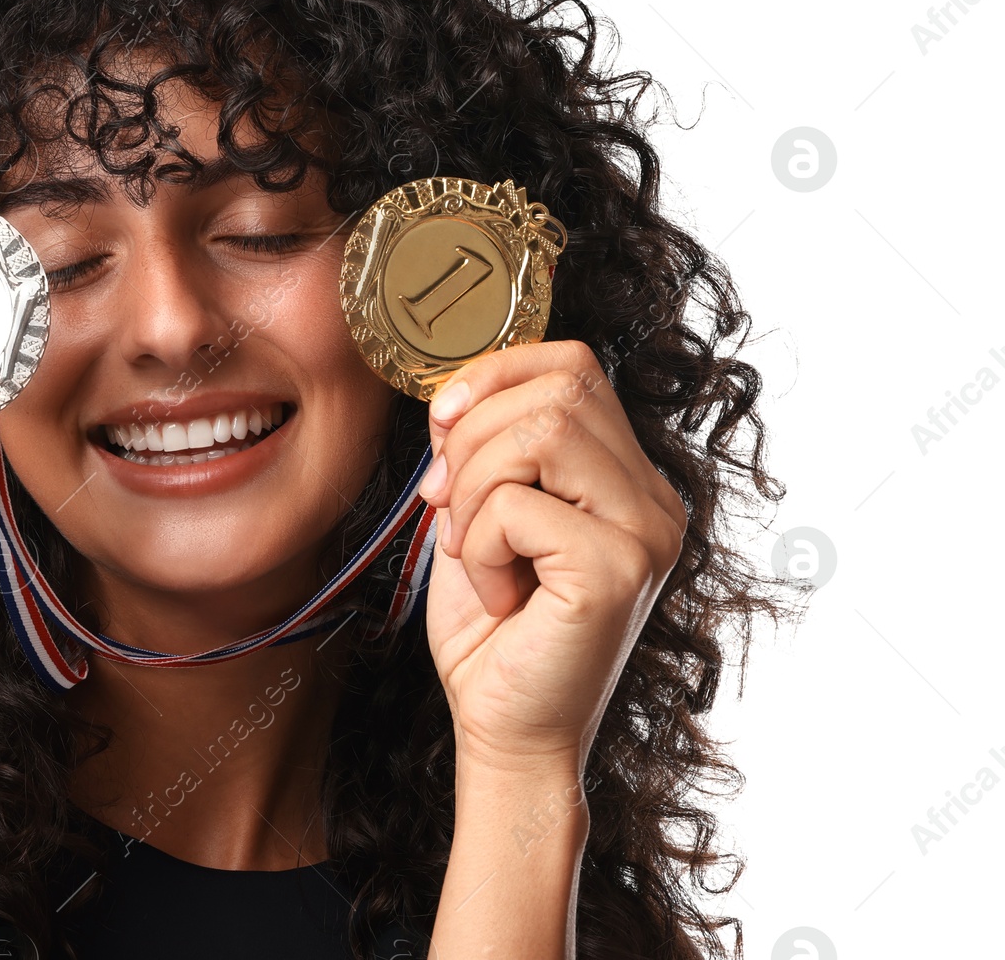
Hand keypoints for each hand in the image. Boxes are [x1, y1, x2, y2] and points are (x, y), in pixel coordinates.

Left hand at [416, 340, 686, 771]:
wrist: (505, 730)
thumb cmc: (492, 632)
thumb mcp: (478, 516)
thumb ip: (482, 450)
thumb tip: (454, 397)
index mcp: (627, 479)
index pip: (575, 367)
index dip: (498, 372)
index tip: (443, 421)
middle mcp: (653, 500)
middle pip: (558, 390)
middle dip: (473, 436)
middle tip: (446, 504)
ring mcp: (646, 533)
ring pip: (540, 433)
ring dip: (473, 488)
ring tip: (473, 550)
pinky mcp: (617, 570)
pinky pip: (519, 506)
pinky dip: (479, 545)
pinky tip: (498, 593)